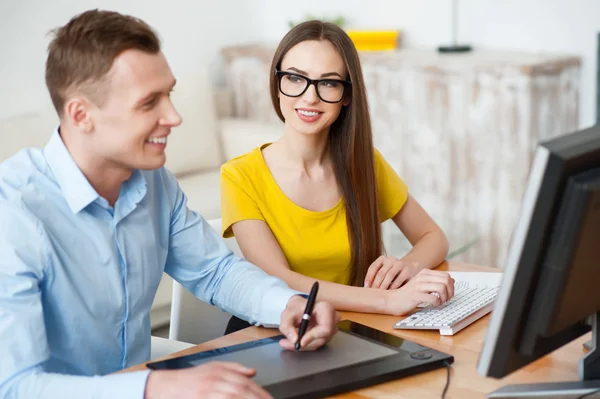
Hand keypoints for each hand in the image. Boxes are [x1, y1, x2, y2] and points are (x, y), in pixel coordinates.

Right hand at [145, 361, 271, 398]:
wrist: (164, 387)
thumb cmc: (188, 380)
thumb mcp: (211, 367)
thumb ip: (233, 368)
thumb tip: (252, 372)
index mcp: (219, 372)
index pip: (245, 382)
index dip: (260, 391)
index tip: (269, 398)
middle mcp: (214, 381)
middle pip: (241, 390)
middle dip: (257, 398)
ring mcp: (207, 393)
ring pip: (233, 396)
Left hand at [278, 295, 338, 350]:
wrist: (300, 308)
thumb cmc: (296, 308)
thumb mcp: (287, 314)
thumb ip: (287, 326)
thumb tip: (294, 339)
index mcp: (326, 308)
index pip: (325, 328)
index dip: (313, 336)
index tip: (300, 341)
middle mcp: (332, 319)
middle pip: (322, 338)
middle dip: (305, 344)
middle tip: (290, 344)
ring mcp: (332, 327)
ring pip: (319, 343)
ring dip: (304, 345)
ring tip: (289, 343)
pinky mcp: (328, 335)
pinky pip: (317, 344)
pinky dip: (306, 345)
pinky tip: (296, 341)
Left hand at [364, 256, 417, 289]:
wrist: (411, 267)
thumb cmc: (393, 272)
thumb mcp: (384, 271)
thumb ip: (377, 277)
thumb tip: (367, 288)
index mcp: (382, 259)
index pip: (373, 267)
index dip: (369, 277)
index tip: (366, 287)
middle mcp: (390, 259)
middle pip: (381, 272)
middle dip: (376, 284)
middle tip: (373, 293)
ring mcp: (399, 264)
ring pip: (389, 275)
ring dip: (384, 286)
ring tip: (381, 294)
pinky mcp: (407, 270)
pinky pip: (399, 279)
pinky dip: (394, 287)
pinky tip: (390, 293)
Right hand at [383, 269, 454, 315]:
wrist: (392, 300)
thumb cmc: (408, 294)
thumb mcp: (423, 284)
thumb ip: (435, 281)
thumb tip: (452, 280)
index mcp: (425, 273)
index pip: (446, 275)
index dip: (451, 286)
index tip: (449, 294)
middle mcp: (422, 277)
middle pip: (446, 280)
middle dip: (450, 292)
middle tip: (446, 299)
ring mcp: (419, 285)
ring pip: (441, 288)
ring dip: (445, 297)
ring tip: (441, 302)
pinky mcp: (416, 295)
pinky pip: (434, 298)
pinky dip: (437, 303)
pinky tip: (434, 305)